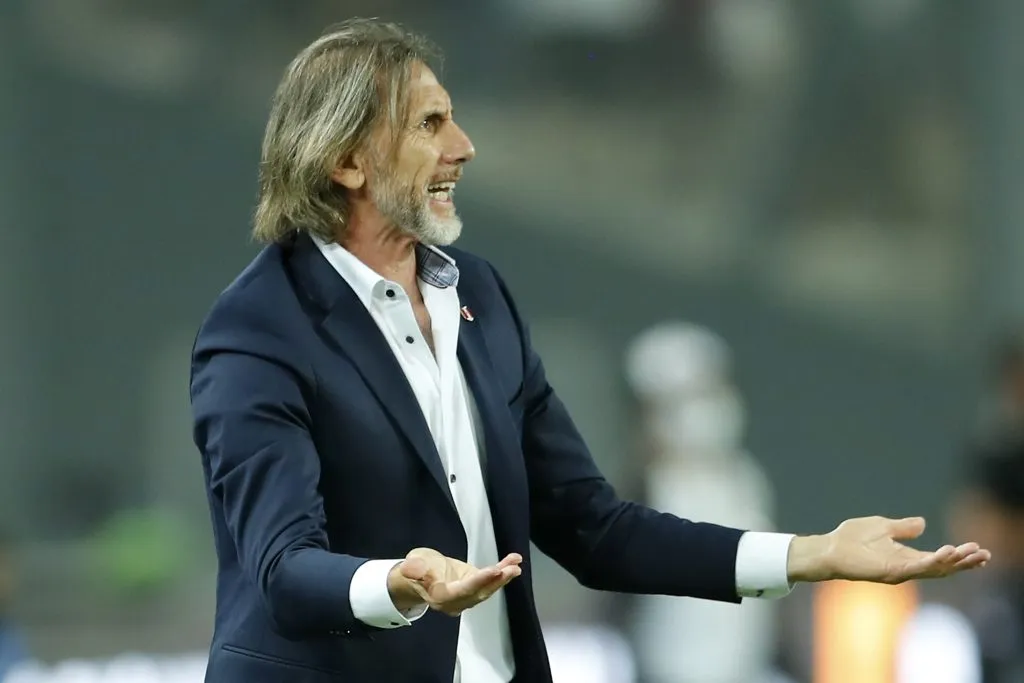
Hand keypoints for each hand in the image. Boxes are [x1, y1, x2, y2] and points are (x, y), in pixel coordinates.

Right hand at [387, 547, 521, 615]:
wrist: (419, 577)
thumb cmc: (416, 568)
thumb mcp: (413, 563)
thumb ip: (414, 568)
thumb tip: (411, 568)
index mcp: (441, 597)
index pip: (462, 590)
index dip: (479, 581)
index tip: (494, 570)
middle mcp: (457, 602)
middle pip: (479, 592)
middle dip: (496, 581)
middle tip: (512, 569)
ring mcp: (467, 596)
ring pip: (487, 589)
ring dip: (503, 578)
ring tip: (515, 565)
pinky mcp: (474, 588)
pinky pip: (489, 582)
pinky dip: (502, 573)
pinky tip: (513, 562)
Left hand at [787, 516, 990, 583]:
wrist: (830, 548)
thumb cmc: (852, 538)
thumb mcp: (883, 527)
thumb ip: (904, 528)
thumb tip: (923, 523)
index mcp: (906, 556)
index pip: (939, 559)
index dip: (959, 556)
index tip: (979, 549)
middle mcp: (906, 566)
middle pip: (942, 567)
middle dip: (964, 562)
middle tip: (985, 554)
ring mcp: (898, 570)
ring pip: (933, 569)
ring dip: (953, 561)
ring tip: (971, 553)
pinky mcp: (889, 571)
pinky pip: (916, 567)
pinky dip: (932, 561)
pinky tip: (946, 553)